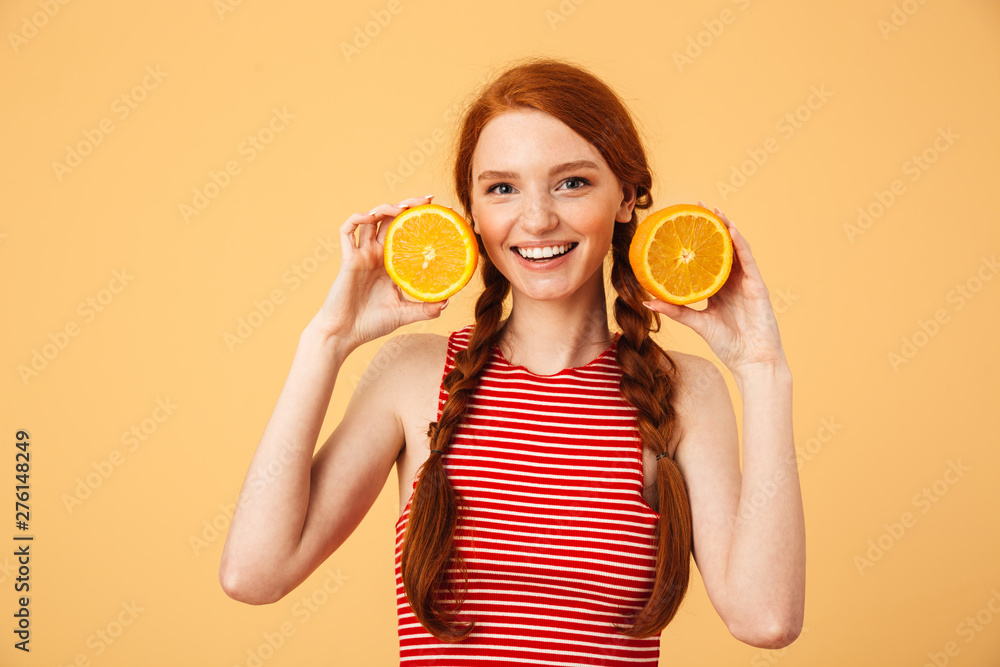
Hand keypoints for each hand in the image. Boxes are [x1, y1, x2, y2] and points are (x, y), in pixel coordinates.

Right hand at [312, 194, 448, 348]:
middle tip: (428, 200)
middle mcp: (377, 255)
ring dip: (386, 208)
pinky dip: (357, 219)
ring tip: (404, 207)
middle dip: (408, 206)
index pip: (407, 234)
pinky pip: (347, 230)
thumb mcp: (404, 314)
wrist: (345, 334)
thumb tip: (448, 301)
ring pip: (371, 220)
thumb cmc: (371, 324)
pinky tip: (370, 217)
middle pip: (391, 220)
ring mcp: (361, 254)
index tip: (439, 213)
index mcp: (391, 264)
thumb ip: (425, 309)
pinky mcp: (348, 258)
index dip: (420, 221)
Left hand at [643, 201, 786, 374]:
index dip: (698, 240)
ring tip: (714, 210)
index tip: (682, 222)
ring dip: (726, 227)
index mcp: (719, 288)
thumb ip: (675, 310)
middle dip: (711, 226)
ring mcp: (747, 282)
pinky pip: (748, 260)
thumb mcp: (697, 323)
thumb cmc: (728, 345)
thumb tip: (646, 301)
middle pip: (722, 248)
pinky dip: (740, 244)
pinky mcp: (757, 286)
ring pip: (736, 248)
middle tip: (697, 206)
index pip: (707, 258)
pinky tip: (731, 230)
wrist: (752, 362)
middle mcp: (733, 281)